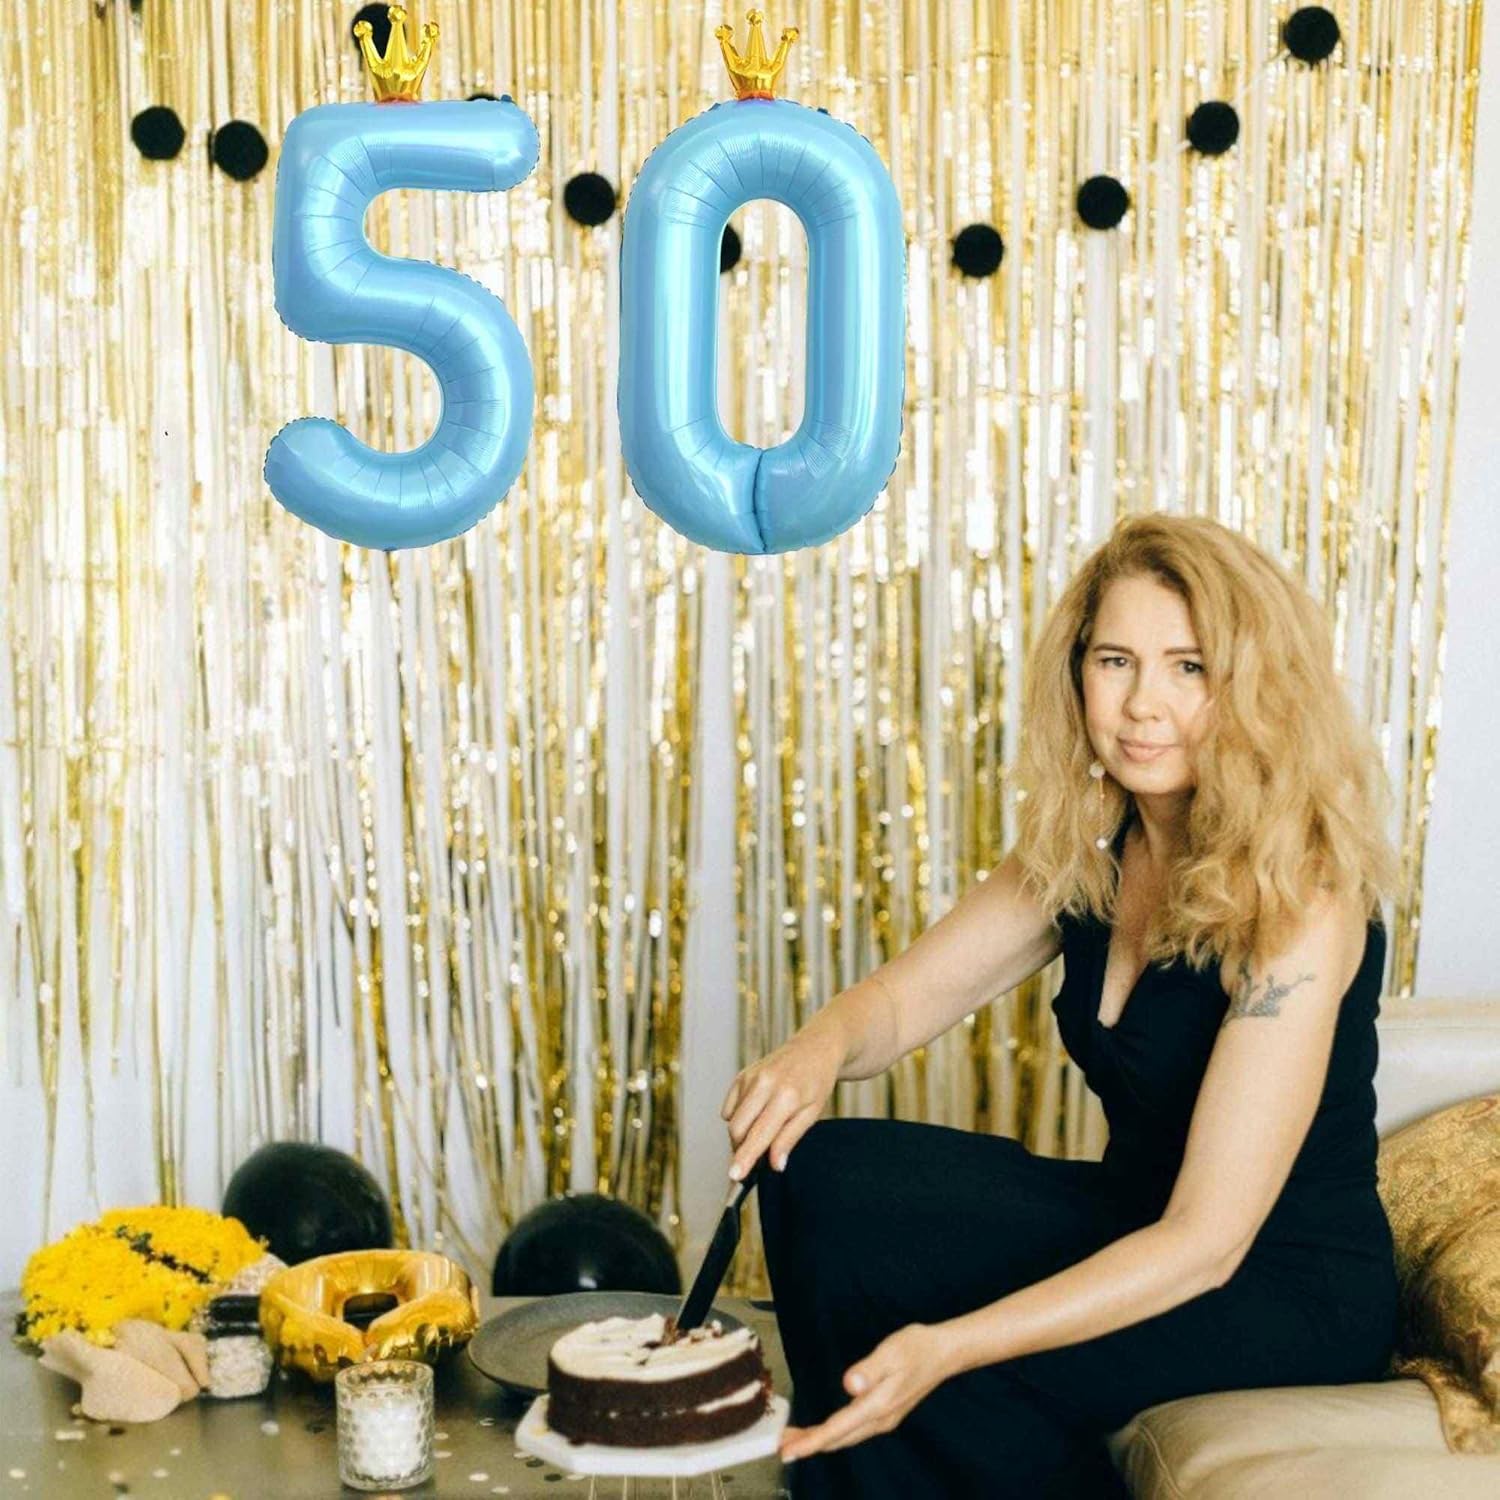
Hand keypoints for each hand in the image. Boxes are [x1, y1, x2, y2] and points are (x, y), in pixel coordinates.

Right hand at [721, 1024, 842, 1180]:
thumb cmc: (816, 1082)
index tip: (734, 1175)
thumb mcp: (811, 1114)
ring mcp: (750, 1077)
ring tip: (764, 1129)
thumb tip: (775, 1165)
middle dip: (741, 1149)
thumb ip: (790, 1139)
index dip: (745, 1157)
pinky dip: (738, 1118)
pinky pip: (729, 1108)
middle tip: (756, 1158)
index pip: (759, 1134)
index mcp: (785, 1097)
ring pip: (732, 1120)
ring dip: (742, 1135)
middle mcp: (764, 1085)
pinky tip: (757, 1112)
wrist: (814, 1048)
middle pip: (737, 1129)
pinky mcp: (742, 1075)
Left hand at [779, 1323, 953, 1461]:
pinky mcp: (885, 1412)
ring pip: (846, 1436)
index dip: (812, 1441)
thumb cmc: (915, 1348)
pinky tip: (825, 1429)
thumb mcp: (891, 1352)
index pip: (838, 1429)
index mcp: (878, 1406)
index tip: (790, 1451)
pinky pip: (853, 1430)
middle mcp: (880, 1418)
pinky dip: (834, 1432)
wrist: (943, 1353)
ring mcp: (884, 1418)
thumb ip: (869, 1370)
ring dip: (820, 1440)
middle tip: (782, 1447)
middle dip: (810, 1444)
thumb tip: (850, 1385)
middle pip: (839, 1439)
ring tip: (796, 1439)